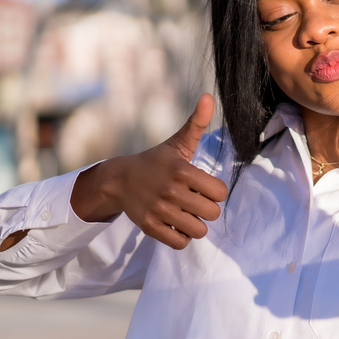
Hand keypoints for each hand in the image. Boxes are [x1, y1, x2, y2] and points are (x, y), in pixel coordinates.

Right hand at [71, 93, 228, 249]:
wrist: (119, 179)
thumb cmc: (156, 161)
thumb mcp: (177, 143)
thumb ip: (197, 123)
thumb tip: (209, 96)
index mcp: (182, 170)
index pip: (220, 193)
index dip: (215, 191)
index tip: (203, 186)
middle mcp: (170, 191)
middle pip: (212, 213)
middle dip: (207, 209)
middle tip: (195, 201)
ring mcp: (158, 210)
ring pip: (198, 231)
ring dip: (195, 225)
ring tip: (185, 213)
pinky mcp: (149, 227)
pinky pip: (179, 243)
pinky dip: (181, 237)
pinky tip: (175, 224)